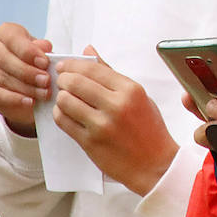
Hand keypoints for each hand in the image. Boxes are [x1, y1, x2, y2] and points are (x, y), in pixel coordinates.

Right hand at [0, 23, 52, 137]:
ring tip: (43, 93)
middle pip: (4, 58)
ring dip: (25, 87)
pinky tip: (29, 102)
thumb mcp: (42, 55)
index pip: (12, 38)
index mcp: (5, 32)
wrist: (28, 88)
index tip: (45, 63)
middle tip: (46, 81)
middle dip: (27, 72)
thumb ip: (43, 50)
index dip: (28, 51)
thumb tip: (44, 46)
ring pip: (1, 77)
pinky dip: (14, 99)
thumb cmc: (36, 64)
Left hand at [52, 46, 177, 195]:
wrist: (156, 165)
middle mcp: (116, 106)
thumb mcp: (137, 96)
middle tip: (62, 81)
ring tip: (66, 99)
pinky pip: (64, 121)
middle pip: (75, 82)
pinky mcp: (91, 143)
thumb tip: (89, 50)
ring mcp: (102, 125)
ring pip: (65, 100)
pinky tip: (66, 113)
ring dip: (61, 97)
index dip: (72, 64)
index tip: (64, 66)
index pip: (92, 68)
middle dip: (63, 79)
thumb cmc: (149, 129)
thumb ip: (111, 73)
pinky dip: (60, 114)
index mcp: (130, 90)